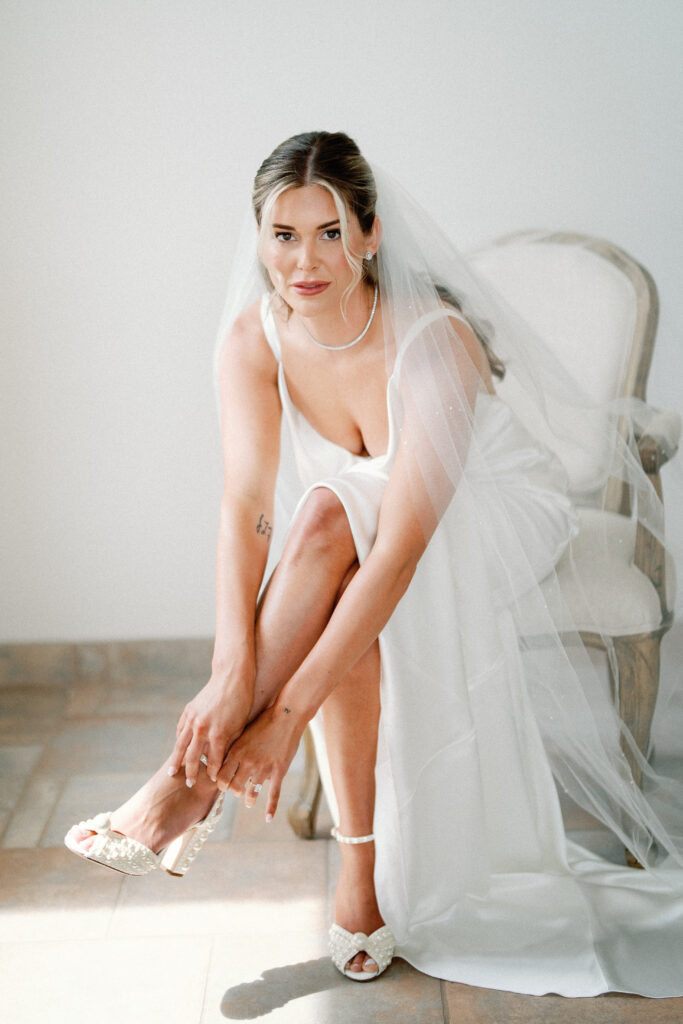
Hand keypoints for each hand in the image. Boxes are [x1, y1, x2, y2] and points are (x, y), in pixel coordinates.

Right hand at [169, 673, 253, 786]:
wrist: (231, 678)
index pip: (212, 761)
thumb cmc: (241, 703)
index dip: (211, 772)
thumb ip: (228, 744)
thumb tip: (222, 761)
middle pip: (193, 757)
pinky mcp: (189, 711)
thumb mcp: (239, 727)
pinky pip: (181, 729)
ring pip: (181, 745)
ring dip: (177, 760)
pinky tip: (178, 748)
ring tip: (172, 772)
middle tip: (188, 784)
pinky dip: (178, 740)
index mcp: (218, 735)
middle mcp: (202, 729)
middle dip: (191, 772)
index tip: (211, 781)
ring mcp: (193, 719)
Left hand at [217, 703, 303, 820]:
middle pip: (234, 788)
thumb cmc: (264, 720)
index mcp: (237, 751)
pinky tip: (268, 818)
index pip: (221, 777)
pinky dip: (271, 808)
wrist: (287, 715)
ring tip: (249, 801)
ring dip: (249, 799)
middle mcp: (247, 762)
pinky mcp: (279, 771)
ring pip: (251, 793)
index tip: (223, 784)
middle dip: (234, 792)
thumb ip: (233, 747)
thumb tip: (222, 757)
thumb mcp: (243, 732)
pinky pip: (273, 794)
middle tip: (236, 791)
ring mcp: (264, 768)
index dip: (221, 784)